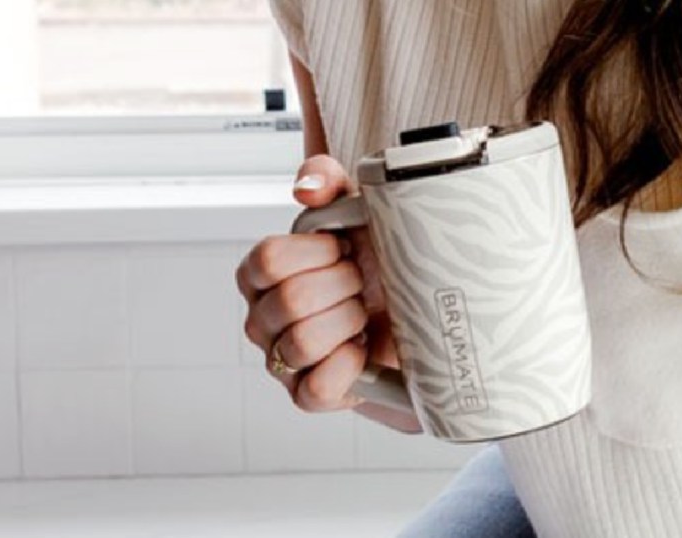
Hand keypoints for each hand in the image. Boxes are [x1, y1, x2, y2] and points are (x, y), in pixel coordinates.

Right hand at [236, 155, 420, 431]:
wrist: (419, 320)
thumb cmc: (379, 264)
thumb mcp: (358, 212)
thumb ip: (328, 183)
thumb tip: (305, 186)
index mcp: (262, 272)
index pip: (268, 258)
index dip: (317, 252)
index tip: (346, 248)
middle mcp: (262, 317)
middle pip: (289, 301)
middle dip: (344, 286)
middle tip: (363, 283)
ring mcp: (281, 360)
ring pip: (301, 343)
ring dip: (348, 323)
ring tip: (365, 314)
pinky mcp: (307, 395)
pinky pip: (315, 387)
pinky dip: (347, 365)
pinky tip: (363, 348)